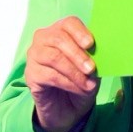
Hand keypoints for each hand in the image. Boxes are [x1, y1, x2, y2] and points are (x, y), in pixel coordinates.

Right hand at [24, 16, 98, 131]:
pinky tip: (79, 88)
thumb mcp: (91, 68)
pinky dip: (68, 83)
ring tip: (88, 84)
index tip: (90, 44)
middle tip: (91, 69)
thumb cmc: (80, 81)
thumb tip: (102, 53)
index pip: (68, 23)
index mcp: (61, 31)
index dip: (80, 32)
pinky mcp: (31, 74)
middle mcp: (44, 39)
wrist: (67, 108)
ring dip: (74, 71)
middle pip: (59, 39)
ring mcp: (34, 56)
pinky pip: (50, 75)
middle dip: (78, 54)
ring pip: (54, 57)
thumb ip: (93, 57)